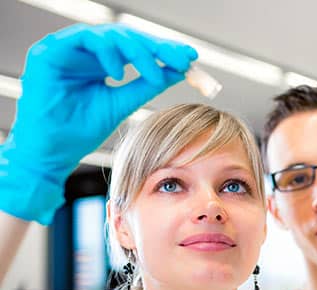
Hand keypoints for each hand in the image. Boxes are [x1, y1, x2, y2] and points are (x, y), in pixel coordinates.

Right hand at [0, 23, 196, 223]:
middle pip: (128, 37)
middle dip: (158, 48)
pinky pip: (85, 38)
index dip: (164, 50)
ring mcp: (69, 49)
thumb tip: (179, 69)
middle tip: (181, 60)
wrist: (54, 151)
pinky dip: (107, 52)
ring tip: (152, 74)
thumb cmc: (83, 130)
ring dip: (137, 51)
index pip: (138, 49)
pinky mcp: (50, 50)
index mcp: (103, 63)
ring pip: (111, 34)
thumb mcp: (124, 103)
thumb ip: (148, 84)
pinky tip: (118, 73)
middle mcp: (87, 52)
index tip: (190, 58)